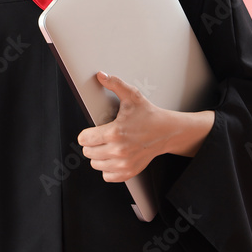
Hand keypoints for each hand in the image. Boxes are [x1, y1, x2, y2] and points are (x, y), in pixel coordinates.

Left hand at [76, 72, 215, 182]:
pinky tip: (113, 157)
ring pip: (95, 164)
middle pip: (88, 152)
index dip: (85, 133)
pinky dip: (107, 168)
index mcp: (115, 133)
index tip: (92, 130)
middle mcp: (118, 151)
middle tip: (100, 137)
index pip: (84, 139)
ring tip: (107, 146)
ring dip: (98, 156)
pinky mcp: (129, 172)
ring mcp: (124, 164)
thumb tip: (101, 75)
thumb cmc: (149, 115)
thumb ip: (115, 84)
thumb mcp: (132, 96)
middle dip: (91, 144)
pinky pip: (107, 176)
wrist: (167, 132)